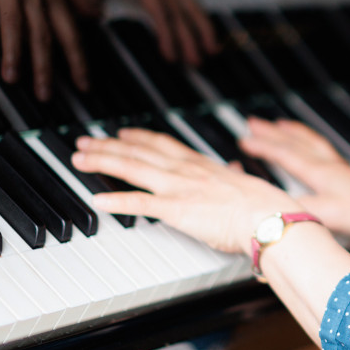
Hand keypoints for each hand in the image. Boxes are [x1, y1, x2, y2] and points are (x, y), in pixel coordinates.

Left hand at [72, 127, 298, 255]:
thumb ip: (233, 177)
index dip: (139, 137)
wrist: (269, 216)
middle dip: (109, 145)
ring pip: (133, 168)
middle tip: (85, 141)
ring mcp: (180, 188)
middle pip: (139, 152)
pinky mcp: (177, 210)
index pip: (163, 145)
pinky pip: (140, 204)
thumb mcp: (246, 183)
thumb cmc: (263, 206)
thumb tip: (236, 170)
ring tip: (80, 158)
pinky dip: (117, 201)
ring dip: (104, 162)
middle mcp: (186, 171)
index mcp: (202, 165)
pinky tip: (98, 200)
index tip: (122, 132)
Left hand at [116, 0, 217, 64]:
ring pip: (190, 4)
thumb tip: (92, 4)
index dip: (166, 35)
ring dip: (203, 28)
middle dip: (190, 39)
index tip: (171, 57)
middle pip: (180, 13)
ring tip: (213, 49)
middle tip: (197, 63)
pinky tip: (200, 25)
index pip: (159, 11)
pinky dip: (196, 12)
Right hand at [240, 117, 349, 244]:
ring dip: (294, 135)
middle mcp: (330, 168)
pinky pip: (327, 156)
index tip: (243, 138)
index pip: (286, 155)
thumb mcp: (329, 217)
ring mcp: (343, 173)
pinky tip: (316, 157)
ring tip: (281, 127)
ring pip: (313, 146)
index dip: (263, 147)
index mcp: (321, 174)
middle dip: (273, 134)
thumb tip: (267, 211)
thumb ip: (297, 213)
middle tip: (253, 123)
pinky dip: (315, 148)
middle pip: (296, 144)